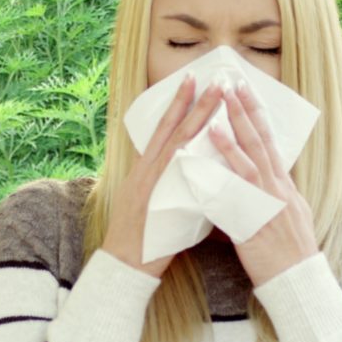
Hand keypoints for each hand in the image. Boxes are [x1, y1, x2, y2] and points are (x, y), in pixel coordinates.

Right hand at [101, 76, 222, 277]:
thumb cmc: (141, 239)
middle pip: (174, 128)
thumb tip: (191, 170)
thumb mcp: (150, 201)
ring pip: (178, 141)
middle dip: (194, 102)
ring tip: (217, 95)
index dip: (178, 104)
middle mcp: (148, 169)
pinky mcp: (158, 197)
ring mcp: (153, 182)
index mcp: (146, 169)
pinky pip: (178, 170)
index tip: (192, 81)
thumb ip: (168, 182)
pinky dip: (193, 151)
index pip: (164, 129)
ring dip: (198, 116)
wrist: (124, 264)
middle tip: (213, 78)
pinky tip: (210, 135)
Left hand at [208, 83, 319, 286]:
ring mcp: (268, 205)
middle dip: (245, 113)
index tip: (246, 91)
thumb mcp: (288, 215)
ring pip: (249, 165)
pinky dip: (221, 182)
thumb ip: (273, 193)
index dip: (257, 115)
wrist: (298, 281)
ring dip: (232, 140)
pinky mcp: (256, 224)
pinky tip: (207, 169)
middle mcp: (279, 189)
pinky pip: (235, 200)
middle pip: (261, 143)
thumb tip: (264, 176)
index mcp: (284, 185)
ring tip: (215, 117)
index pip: (269, 141)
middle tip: (231, 84)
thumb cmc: (289, 253)